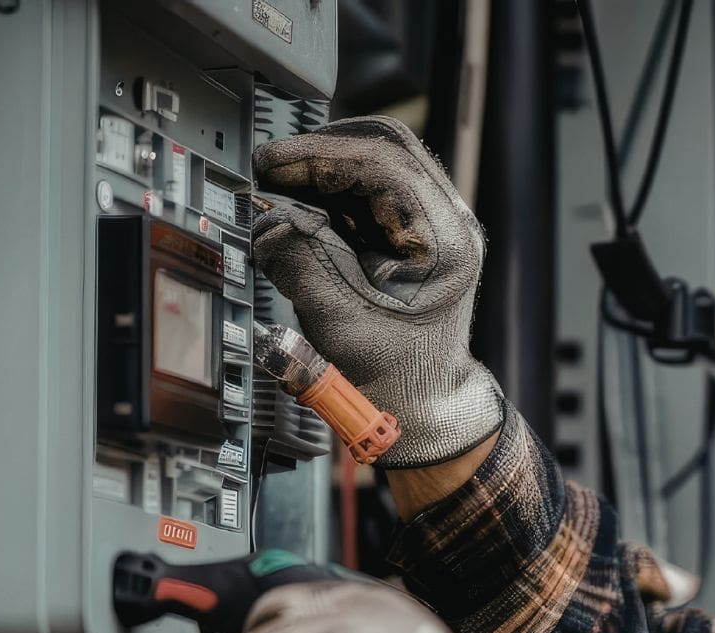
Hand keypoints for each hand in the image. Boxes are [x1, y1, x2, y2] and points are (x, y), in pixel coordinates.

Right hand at [252, 116, 500, 467]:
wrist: (424, 404)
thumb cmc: (395, 375)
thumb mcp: (339, 323)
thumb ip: (301, 263)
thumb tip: (266, 218)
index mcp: (445, 240)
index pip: (385, 165)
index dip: (321, 157)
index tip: (273, 164)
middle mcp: (448, 221)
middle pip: (387, 147)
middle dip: (323, 151)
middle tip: (273, 166)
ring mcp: (434, 222)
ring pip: (378, 161)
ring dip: (325, 168)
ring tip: (279, 185)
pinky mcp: (413, 231)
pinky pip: (371, 189)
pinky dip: (331, 189)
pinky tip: (300, 204)